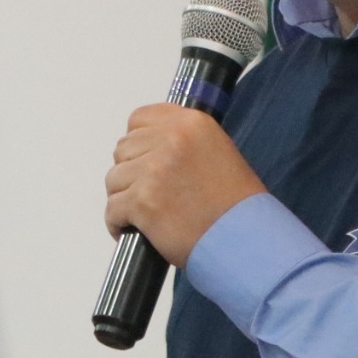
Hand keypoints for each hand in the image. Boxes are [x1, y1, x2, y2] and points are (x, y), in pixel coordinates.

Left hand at [103, 104, 265, 266]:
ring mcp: (153, 171)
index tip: (144, 158)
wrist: (245, 238)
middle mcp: (170, 140)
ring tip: (143, 215)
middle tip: (148, 193)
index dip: (138, 142)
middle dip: (131, 172)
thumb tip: (151, 149)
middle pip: (123, 149)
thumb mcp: (218, 151)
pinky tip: (132, 230)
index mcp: (190, 123)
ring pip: (114, 180)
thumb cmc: (236, 205)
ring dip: (124, 197)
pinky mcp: (142, 202)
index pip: (140, 119)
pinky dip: (118, 223)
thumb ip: (184, 141)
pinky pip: (112, 210)